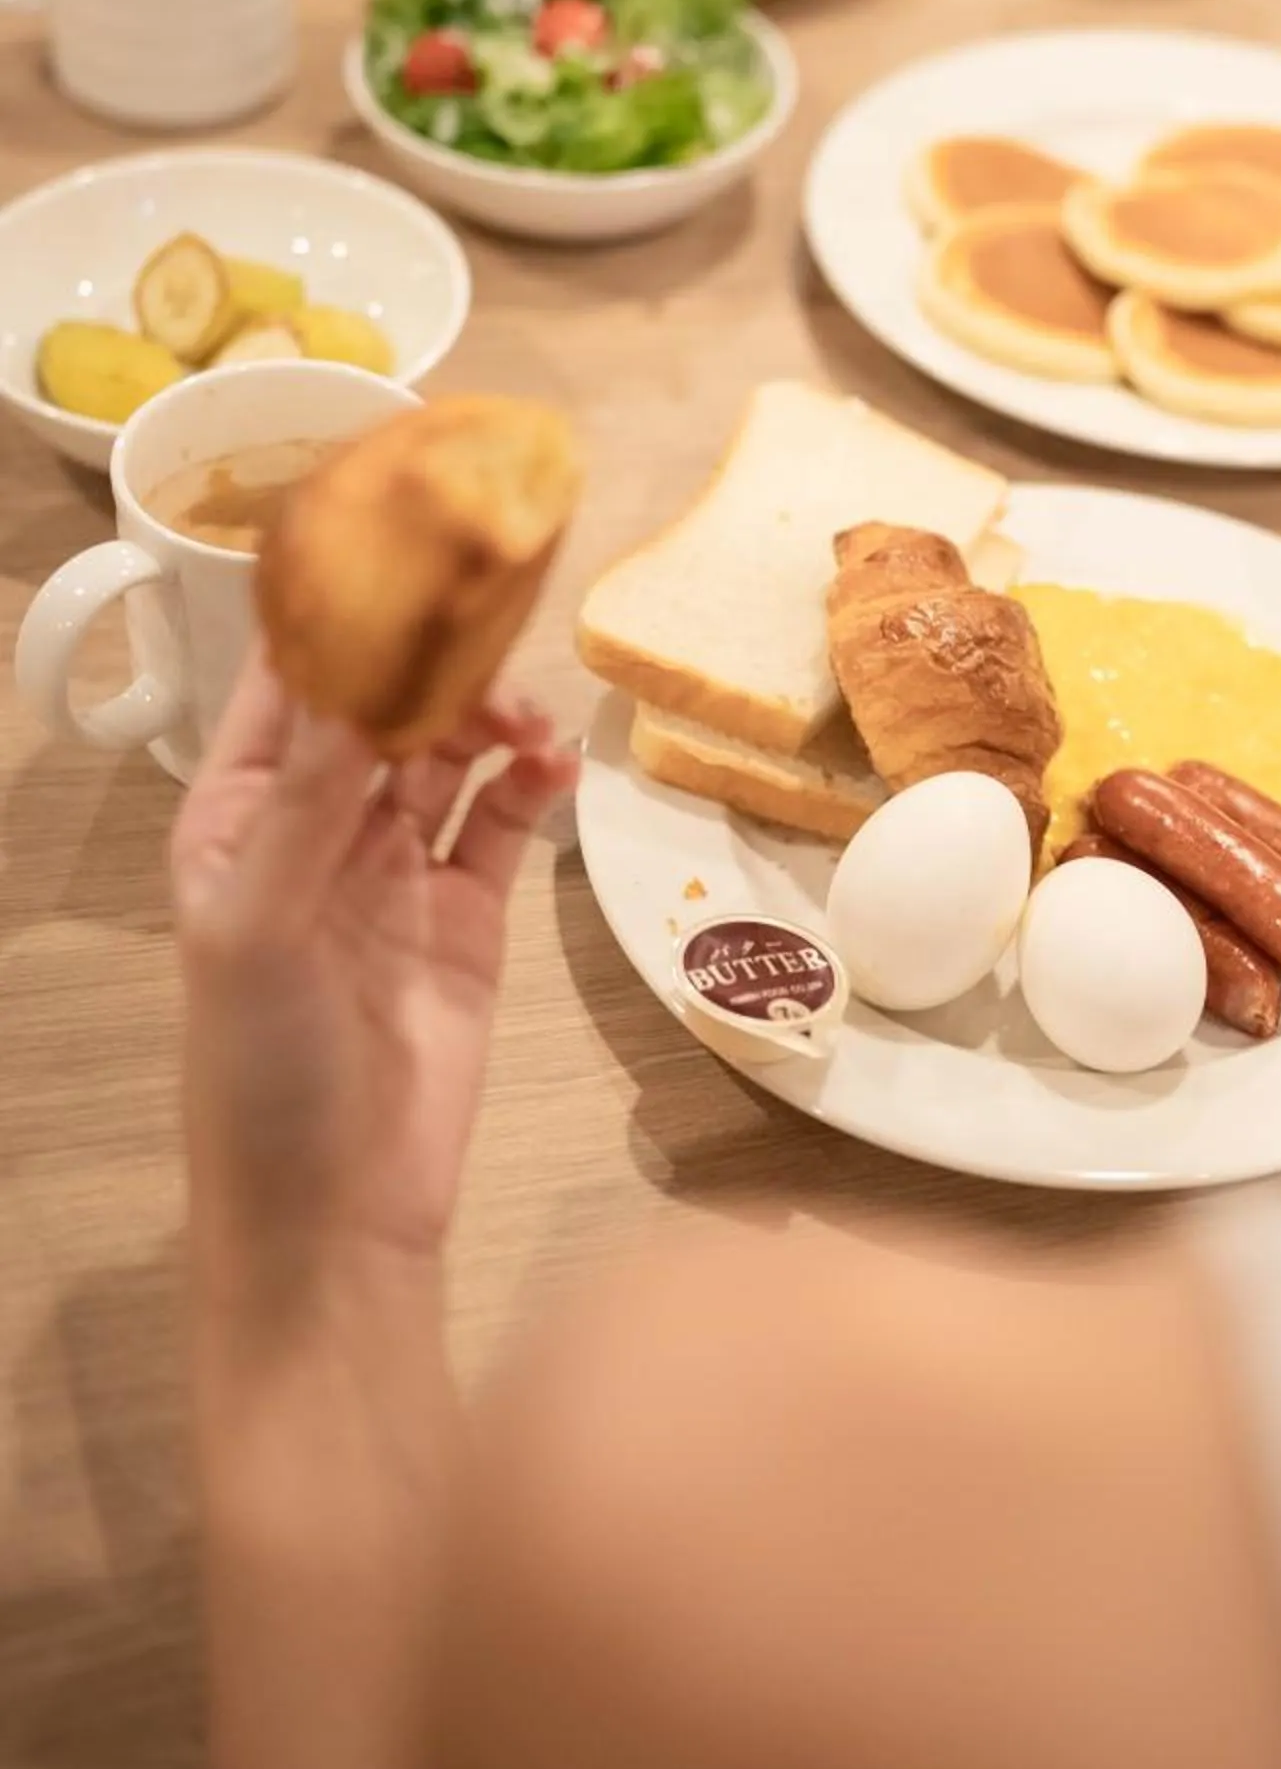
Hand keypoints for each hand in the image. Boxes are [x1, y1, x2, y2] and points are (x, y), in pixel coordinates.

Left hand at [172, 655, 575, 1324]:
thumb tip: (363, 673)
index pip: (285, 683)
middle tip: (498, 642)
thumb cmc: (262, 1071)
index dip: (341, 613)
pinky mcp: (469, 917)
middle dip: (436, 662)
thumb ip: (311, 798)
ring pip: (448, 753)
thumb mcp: (258, 924)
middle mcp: (312, 827)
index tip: (410, 550)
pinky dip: (533, 782)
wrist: (337, 1217)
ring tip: (532, 721)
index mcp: (234, 815)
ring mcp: (395, 869)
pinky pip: (504, 822)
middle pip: (381, 705)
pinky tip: (558, 764)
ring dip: (489, 718)